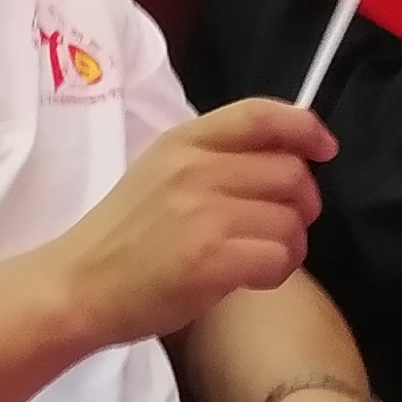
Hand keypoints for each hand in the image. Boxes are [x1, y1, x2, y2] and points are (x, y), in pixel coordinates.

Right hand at [47, 99, 328, 346]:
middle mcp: (194, 168)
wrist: (78, 287)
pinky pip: (280, 257)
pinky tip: (252, 279)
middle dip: (302, 202)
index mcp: (182, 141)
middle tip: (281, 226)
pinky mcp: (211, 258)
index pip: (259, 115)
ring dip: (290, 245)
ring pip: (291, 220)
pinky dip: (277, 271)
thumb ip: (214, 160)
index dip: (304, 126)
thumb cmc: (123, 237)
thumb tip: (287, 161)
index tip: (324, 148)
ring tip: (261, 258)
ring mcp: (203, 212)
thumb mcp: (161, 174)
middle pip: (290, 171)